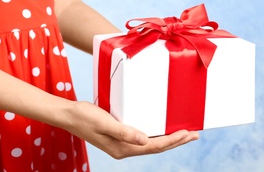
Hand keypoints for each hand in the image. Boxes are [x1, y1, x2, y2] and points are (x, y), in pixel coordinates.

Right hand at [63, 101, 199, 158]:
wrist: (69, 115)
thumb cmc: (85, 117)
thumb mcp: (105, 123)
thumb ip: (125, 132)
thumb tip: (145, 140)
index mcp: (122, 148)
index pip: (154, 146)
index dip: (172, 141)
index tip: (188, 134)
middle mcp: (124, 149)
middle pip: (156, 147)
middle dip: (176, 142)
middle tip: (194, 135)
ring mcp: (121, 144)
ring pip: (150, 143)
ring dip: (168, 139)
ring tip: (183, 134)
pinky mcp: (119, 136)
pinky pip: (142, 138)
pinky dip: (156, 135)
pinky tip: (160, 130)